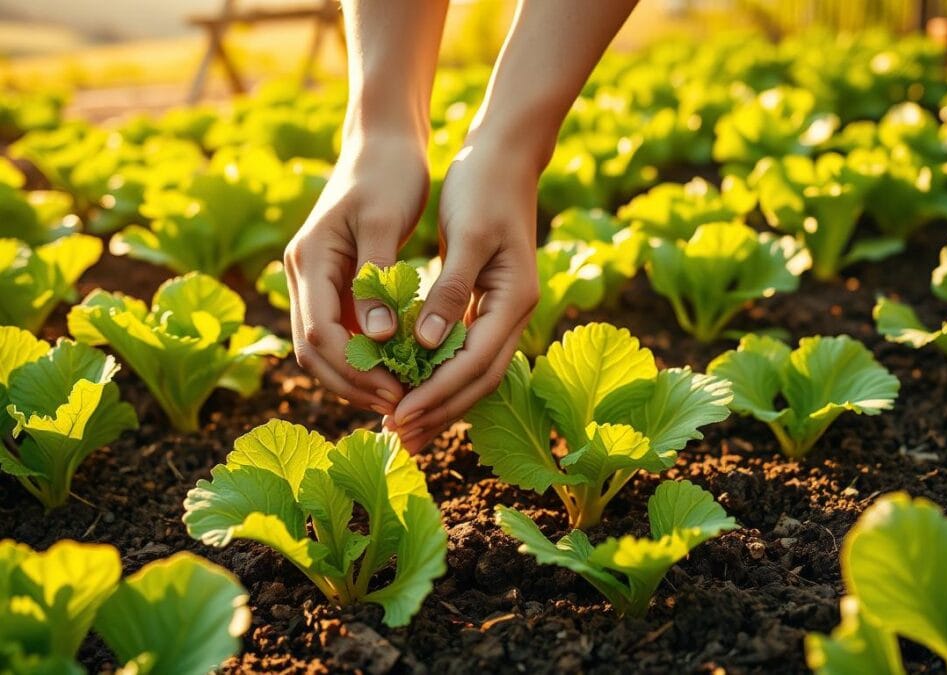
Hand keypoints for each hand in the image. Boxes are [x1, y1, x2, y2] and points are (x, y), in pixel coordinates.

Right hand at [284, 133, 428, 414]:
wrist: (382, 142)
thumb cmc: (387, 174)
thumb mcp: (383, 223)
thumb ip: (376, 279)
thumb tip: (378, 339)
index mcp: (309, 260)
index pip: (319, 334)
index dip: (355, 370)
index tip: (397, 390)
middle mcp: (302, 274)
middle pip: (314, 352)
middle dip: (352, 384)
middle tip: (399, 405)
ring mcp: (314, 280)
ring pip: (323, 348)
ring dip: (356, 377)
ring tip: (401, 396)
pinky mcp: (333, 283)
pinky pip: (341, 333)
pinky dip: (364, 357)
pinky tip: (399, 370)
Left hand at [388, 137, 540, 450]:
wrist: (505, 155)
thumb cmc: (483, 187)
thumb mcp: (467, 234)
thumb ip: (449, 290)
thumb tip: (425, 344)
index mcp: (514, 299)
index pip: (475, 365)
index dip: (437, 395)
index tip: (400, 417)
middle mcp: (514, 312)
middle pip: (479, 380)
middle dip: (440, 412)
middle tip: (399, 439)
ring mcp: (503, 310)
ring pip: (473, 372)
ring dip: (440, 401)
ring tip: (404, 427)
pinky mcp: (487, 302)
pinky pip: (465, 351)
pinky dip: (440, 374)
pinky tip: (414, 386)